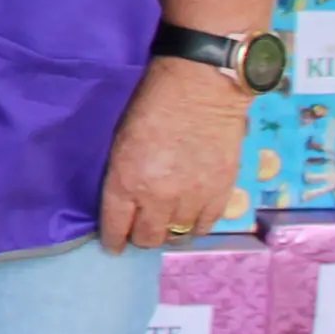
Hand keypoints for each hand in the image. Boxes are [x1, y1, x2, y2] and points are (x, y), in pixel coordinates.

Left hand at [99, 55, 249, 251]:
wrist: (201, 88)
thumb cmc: (151, 103)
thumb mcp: (121, 139)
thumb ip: (123, 175)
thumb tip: (126, 201)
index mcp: (126, 179)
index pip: (116, 226)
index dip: (113, 240)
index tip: (114, 245)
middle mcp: (158, 196)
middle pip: (148, 238)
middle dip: (140, 237)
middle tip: (140, 230)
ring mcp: (192, 198)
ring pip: (177, 236)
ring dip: (169, 232)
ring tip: (165, 224)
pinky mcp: (221, 194)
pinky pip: (205, 226)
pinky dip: (195, 226)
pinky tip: (189, 219)